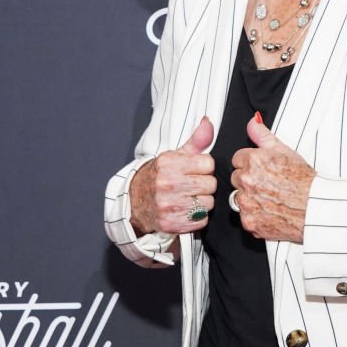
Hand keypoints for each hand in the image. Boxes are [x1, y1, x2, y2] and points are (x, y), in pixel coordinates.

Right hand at [129, 117, 216, 234]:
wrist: (135, 203)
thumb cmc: (160, 177)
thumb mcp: (174, 156)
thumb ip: (195, 141)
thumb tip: (208, 122)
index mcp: (169, 164)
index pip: (208, 164)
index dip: (204, 168)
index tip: (194, 171)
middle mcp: (168, 183)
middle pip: (211, 184)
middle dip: (205, 185)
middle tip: (191, 186)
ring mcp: (169, 205)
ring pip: (209, 203)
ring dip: (202, 202)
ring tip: (188, 198)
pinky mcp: (172, 223)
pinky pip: (202, 220)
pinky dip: (197, 218)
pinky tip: (186, 211)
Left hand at [231, 114, 315, 242]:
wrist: (315, 207)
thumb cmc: (304, 181)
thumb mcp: (285, 151)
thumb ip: (262, 135)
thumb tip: (252, 122)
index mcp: (253, 161)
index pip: (238, 159)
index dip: (251, 164)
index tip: (262, 170)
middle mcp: (246, 181)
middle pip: (236, 178)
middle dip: (249, 181)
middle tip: (268, 184)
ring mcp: (246, 202)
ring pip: (239, 198)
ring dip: (250, 199)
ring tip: (271, 199)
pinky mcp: (249, 221)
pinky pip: (245, 217)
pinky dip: (255, 216)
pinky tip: (270, 211)